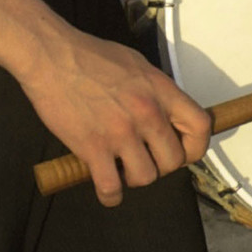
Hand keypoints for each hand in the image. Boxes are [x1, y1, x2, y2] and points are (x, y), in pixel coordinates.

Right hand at [18, 23, 210, 206]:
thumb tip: (162, 111)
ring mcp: (119, 132)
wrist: (52, 57)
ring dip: (134, 178)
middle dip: (161, 166)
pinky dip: (110, 195)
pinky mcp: (92, 147)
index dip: (195, 147)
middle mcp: (146, 113)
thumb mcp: (136, 65)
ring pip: (144, 177)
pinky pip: (110, 186)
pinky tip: (107, 191)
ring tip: (122, 169)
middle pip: (173, 160)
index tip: (184, 152)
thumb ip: (153, 91)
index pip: (199, 127)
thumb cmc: (89, 56)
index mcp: (160, 90)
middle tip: (146, 160)